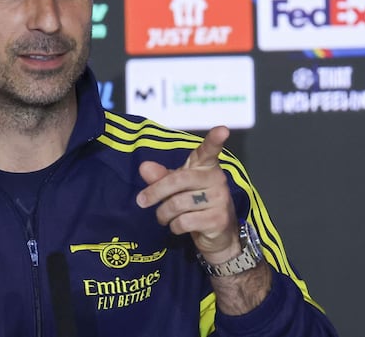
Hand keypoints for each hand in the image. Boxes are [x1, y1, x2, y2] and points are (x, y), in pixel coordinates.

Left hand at [136, 126, 240, 264]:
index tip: (222, 130)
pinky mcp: (219, 219)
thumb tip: (144, 167)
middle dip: (155, 191)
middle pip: (179, 180)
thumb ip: (160, 176)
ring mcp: (220, 199)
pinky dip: (174, 226)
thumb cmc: (195, 204)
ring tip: (163, 217)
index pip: (209, 151)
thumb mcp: (176, 188)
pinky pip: (185, 221)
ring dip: (163, 213)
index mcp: (206, 166)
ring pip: (178, 203)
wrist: (218, 235)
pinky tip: (178, 226)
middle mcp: (217, 179)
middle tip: (141, 201)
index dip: (215, 140)